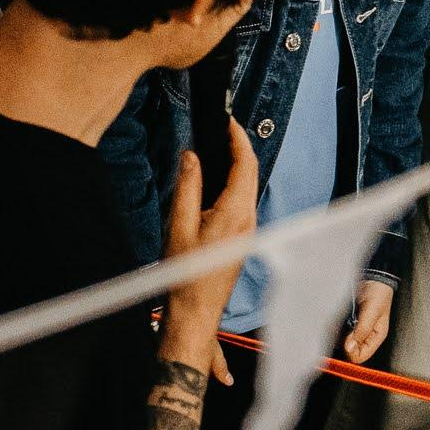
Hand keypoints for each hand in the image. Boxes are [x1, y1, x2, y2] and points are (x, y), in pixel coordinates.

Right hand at [163, 119, 258, 363]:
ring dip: (236, 164)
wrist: (196, 309)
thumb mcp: (179, 225)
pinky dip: (233, 182)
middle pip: (250, 172)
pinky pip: (242, 200)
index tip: (228, 120)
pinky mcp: (242, 236)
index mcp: (235, 213)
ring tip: (217, 146)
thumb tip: (192, 156)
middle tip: (221, 127)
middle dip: (238, 147)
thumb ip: (187, 187)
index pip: (245, 165)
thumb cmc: (185, 273)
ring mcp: (248, 229)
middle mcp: (248, 219)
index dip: (238, 139)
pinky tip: (216, 178)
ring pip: (247, 186)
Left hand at [341, 280, 393, 362]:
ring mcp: (355, 329)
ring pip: (341, 342)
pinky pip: (337, 331)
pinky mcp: (346, 322)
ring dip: (337, 335)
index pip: (361, 356)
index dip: (351, 352)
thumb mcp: (372, 313)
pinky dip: (334, 327)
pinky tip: (336, 319)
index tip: (345, 343)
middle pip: (349, 351)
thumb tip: (350, 347)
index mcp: (375, 337)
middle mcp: (364, 336)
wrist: (372, 278)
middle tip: (342, 330)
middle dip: (343, 343)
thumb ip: (362, 330)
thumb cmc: (378, 294)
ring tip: (338, 323)